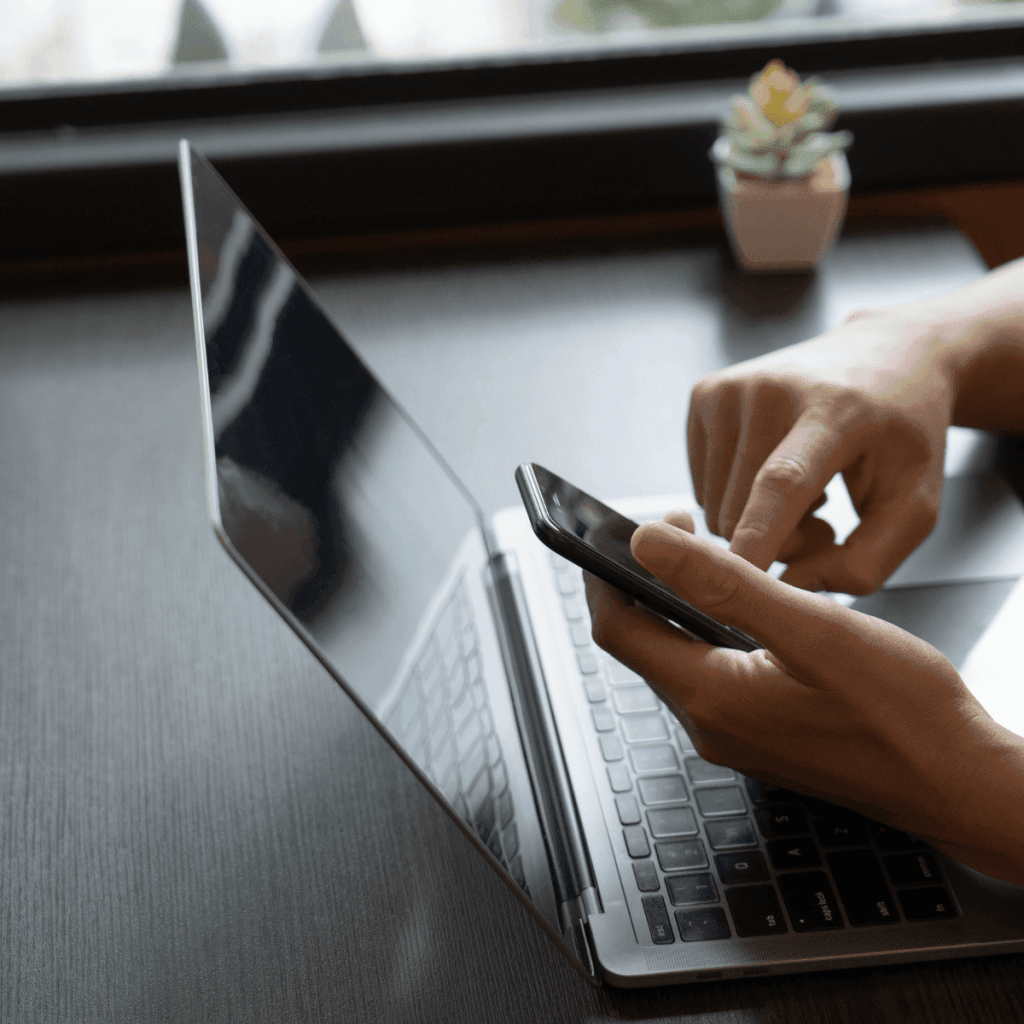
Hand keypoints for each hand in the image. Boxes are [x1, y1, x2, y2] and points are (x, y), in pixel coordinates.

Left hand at [585, 514, 1023, 884]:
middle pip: (642, 643)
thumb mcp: (812, 628)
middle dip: (644, 583)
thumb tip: (646, 544)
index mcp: (710, 698)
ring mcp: (734, 736)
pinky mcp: (760, 735)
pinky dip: (710, 632)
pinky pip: (711, 675)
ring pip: (678, 657)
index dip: (605, 574)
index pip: (617, 629)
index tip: (618, 528)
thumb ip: (724, 583)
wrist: (959, 781)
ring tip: (714, 556)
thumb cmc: (903, 711)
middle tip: (682, 529)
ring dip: (679, 605)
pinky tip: (746, 605)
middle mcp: (710, 725)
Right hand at [687, 309, 954, 593]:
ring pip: (714, 507)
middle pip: (740, 513)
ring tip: (805, 490)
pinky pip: (701, 485)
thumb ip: (865, 561)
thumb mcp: (916, 504)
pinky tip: (773, 470)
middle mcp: (771, 390)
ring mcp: (730, 389)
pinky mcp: (704, 394)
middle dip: (778, 542)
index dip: (758, 535)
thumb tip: (791, 586)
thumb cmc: (903, 432)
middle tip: (824, 521)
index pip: (783, 481)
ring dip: (754, 520)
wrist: (885, 354)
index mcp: (836, 410)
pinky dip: (735, 495)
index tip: (737, 578)